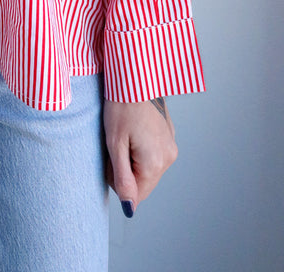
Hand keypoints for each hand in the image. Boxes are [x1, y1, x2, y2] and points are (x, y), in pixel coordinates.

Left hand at [103, 96, 177, 215]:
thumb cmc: (121, 106)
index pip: (136, 194)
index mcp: (155, 162)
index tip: (112, 158)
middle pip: (143, 182)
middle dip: (126, 170)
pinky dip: (142, 149)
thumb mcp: (115, 144)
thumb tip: (129, 208)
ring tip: (125, 134)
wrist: (134, 76)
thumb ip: (123, 178)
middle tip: (117, 144)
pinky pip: (154, 154)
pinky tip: (134, 130)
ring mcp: (171, 146)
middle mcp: (168, 158)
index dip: (118, 180)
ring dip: (134, 159)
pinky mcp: (170, 136)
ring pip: (148, 168)